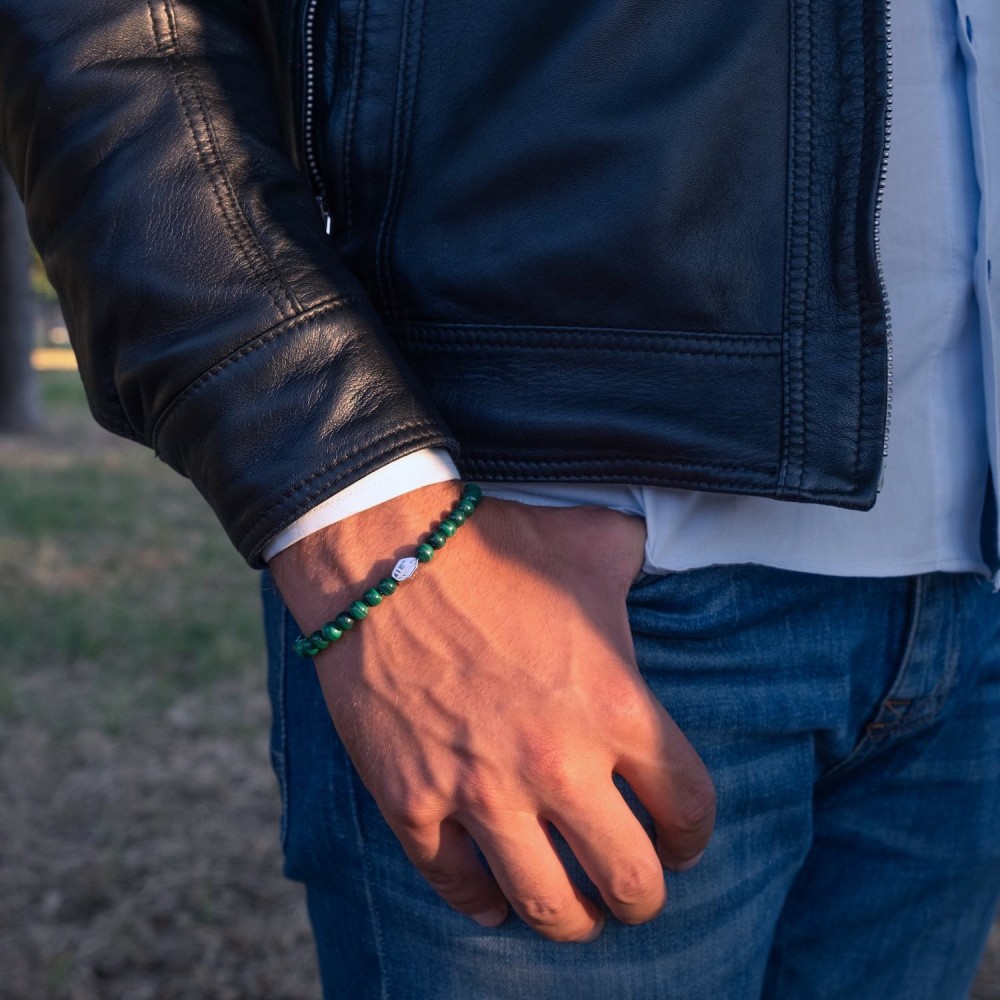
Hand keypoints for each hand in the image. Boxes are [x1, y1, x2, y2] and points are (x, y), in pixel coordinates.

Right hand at [270, 482, 715, 941]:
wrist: (385, 554)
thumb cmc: (494, 546)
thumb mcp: (592, 541)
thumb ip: (638, 561)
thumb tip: (653, 554)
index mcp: (615, 708)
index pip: (687, 806)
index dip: (692, 835)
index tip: (680, 840)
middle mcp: (557, 764)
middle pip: (629, 881)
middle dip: (642, 900)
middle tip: (633, 892)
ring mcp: (482, 790)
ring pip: (547, 904)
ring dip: (571, 923)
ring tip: (575, 916)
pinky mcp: (414, 801)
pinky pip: (456, 882)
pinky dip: (481, 901)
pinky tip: (492, 900)